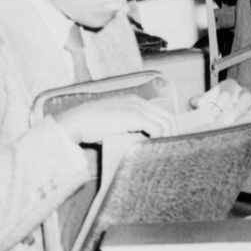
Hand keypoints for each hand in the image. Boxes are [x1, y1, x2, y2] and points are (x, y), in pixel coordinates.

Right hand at [54, 95, 177, 143]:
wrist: (78, 121)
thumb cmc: (91, 125)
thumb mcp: (114, 121)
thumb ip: (129, 125)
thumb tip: (142, 139)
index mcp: (133, 101)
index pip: (161, 112)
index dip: (168, 127)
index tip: (166, 141)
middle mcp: (137, 102)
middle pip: (169, 117)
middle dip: (173, 133)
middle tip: (169, 147)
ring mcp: (136, 108)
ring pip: (166, 123)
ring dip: (167, 137)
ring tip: (160, 149)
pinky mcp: (134, 116)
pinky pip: (157, 128)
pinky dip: (158, 138)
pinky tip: (152, 146)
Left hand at [182, 80, 250, 131]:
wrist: (214, 117)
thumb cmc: (207, 108)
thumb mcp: (199, 104)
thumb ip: (197, 101)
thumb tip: (200, 103)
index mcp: (228, 86)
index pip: (227, 90)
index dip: (220, 102)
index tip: (211, 115)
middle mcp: (242, 92)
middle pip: (246, 97)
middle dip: (237, 110)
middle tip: (226, 122)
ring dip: (250, 117)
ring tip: (239, 127)